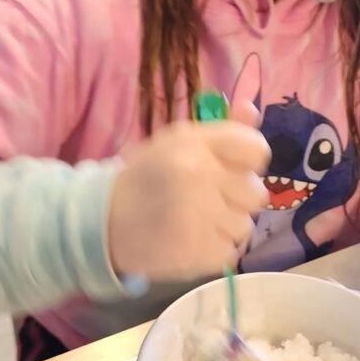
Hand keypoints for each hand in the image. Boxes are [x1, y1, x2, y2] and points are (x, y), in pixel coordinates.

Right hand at [108, 116, 269, 280]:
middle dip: (235, 199)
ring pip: (244, 226)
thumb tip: (251, 108)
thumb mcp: (178, 142)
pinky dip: (213, 250)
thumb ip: (221, 128)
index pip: (257, 151)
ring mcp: (198, 216)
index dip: (246, 164)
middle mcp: (199, 175)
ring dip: (224, 227)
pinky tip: (189, 240)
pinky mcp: (196, 251)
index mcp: (195, 143)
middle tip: (205, 199)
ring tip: (194, 221)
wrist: (103, 220)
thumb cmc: (148, 177)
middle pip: (256, 194)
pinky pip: (230, 252)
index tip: (226, 170)